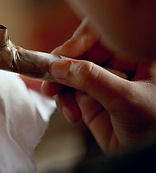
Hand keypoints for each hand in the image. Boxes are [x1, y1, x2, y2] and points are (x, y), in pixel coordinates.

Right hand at [40, 19, 155, 153]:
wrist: (148, 160)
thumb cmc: (154, 128)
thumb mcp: (126, 99)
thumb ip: (93, 79)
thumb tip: (61, 66)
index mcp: (135, 56)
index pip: (102, 35)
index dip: (80, 40)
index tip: (63, 54)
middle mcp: (117, 67)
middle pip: (80, 53)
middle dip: (62, 65)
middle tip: (48, 74)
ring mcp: (102, 84)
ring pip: (70, 74)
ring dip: (59, 85)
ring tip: (55, 96)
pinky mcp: (90, 101)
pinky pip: (68, 94)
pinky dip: (64, 102)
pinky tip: (71, 114)